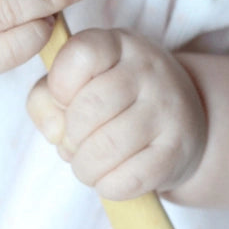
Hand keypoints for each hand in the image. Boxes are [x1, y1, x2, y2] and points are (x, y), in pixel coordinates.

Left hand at [26, 29, 206, 199]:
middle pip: (90, 107)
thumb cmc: (114, 101)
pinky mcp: (178, 148)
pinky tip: (110, 176)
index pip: (81, 54)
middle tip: (74, 144)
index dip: (60, 86)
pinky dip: (108, 185)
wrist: (183, 119)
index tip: (64, 101)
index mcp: (118, 43)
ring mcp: (168, 108)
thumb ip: (45, 99)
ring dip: (85, 167)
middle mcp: (149, 68)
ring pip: (108, 147)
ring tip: (88, 164)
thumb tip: (55, 131)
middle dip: (71, 136)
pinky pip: (129, 178)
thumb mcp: (76, 84)